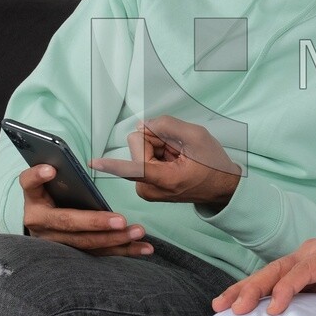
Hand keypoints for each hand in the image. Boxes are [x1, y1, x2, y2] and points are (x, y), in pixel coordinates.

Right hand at [18, 164, 152, 255]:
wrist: (44, 224)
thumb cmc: (51, 196)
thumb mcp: (48, 184)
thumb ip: (55, 173)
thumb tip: (61, 163)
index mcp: (33, 200)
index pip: (29, 184)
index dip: (37, 177)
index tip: (51, 169)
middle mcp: (39, 223)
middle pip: (67, 223)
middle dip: (95, 223)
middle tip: (121, 220)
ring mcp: (55, 242)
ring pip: (86, 243)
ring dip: (115, 240)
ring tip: (138, 232)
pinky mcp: (73, 254)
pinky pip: (100, 253)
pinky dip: (124, 250)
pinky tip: (144, 248)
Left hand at [90, 116, 241, 208]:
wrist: (222, 188)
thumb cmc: (213, 165)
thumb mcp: (197, 136)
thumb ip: (166, 126)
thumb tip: (141, 126)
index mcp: (165, 179)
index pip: (133, 168)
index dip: (112, 164)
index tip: (93, 163)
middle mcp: (150, 188)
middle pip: (138, 146)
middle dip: (156, 141)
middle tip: (179, 150)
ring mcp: (146, 189)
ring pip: (140, 150)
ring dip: (160, 148)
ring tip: (179, 158)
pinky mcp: (145, 186)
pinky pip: (143, 158)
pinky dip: (159, 154)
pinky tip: (175, 161)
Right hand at [213, 232, 315, 315]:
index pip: (306, 269)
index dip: (289, 288)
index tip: (275, 309)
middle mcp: (314, 250)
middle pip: (280, 268)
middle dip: (256, 287)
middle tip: (235, 308)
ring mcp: (304, 257)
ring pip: (270, 271)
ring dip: (245, 288)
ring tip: (220, 306)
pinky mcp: (299, 268)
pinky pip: (273, 278)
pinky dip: (252, 289)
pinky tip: (233, 302)